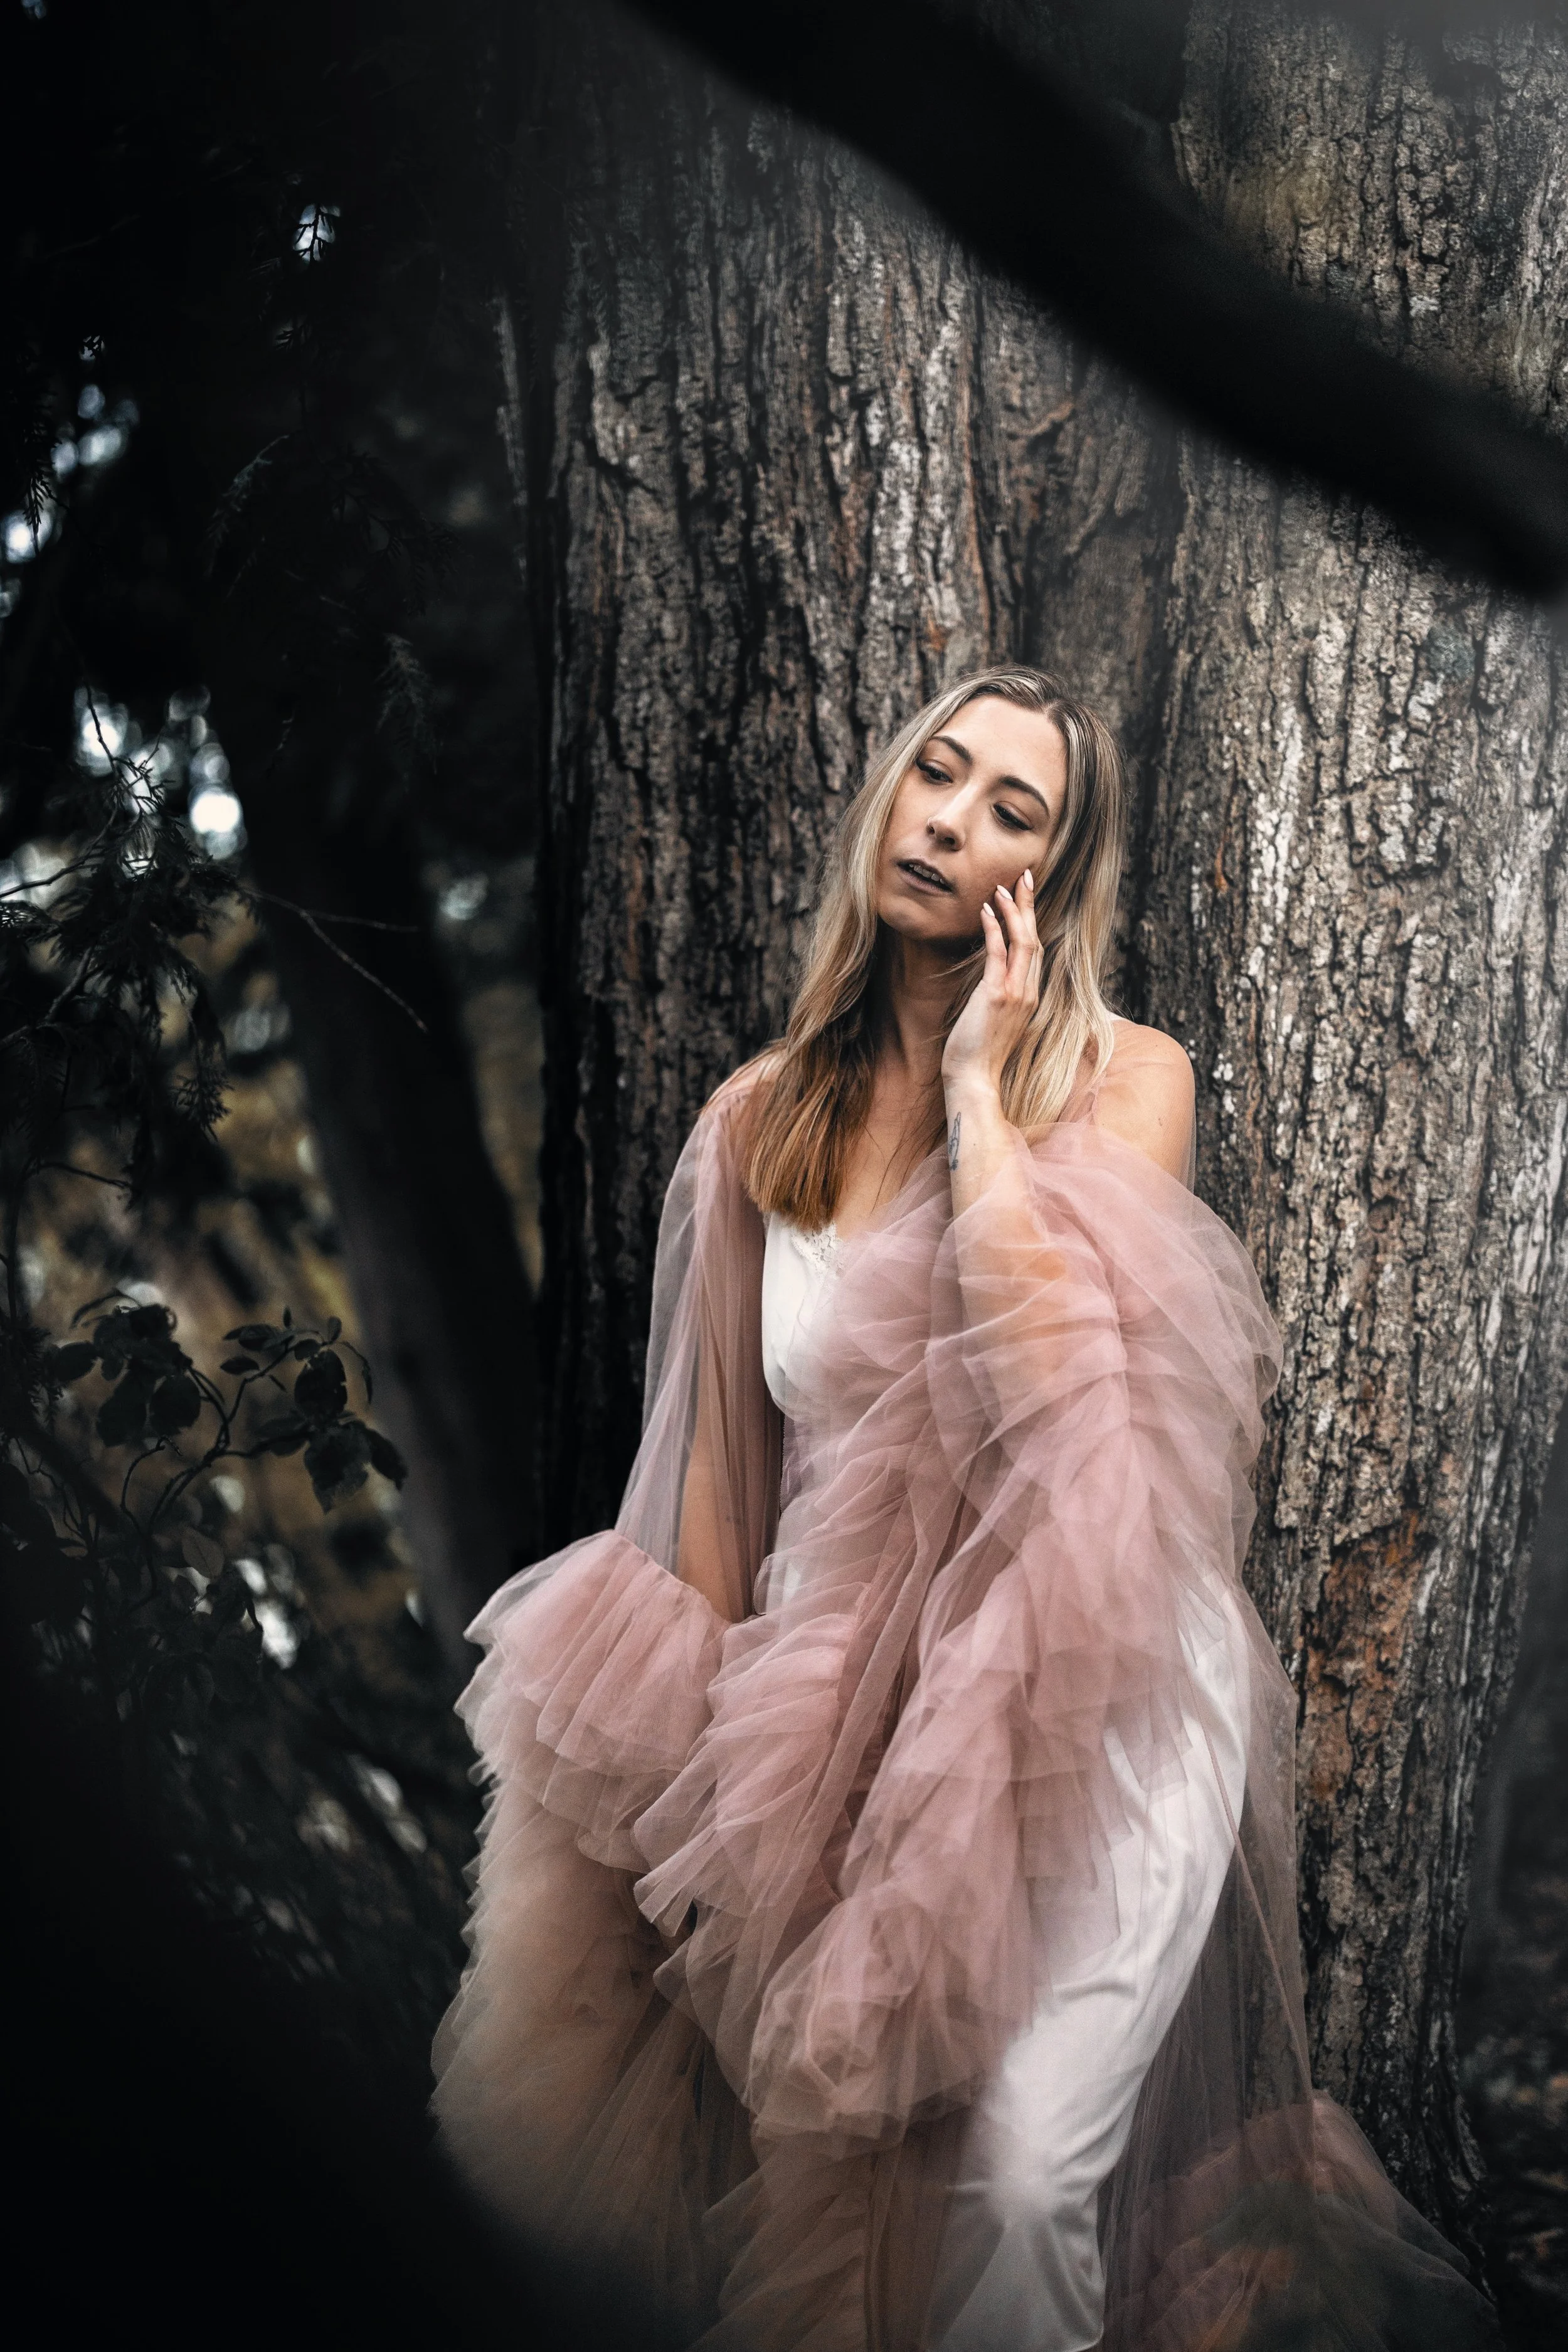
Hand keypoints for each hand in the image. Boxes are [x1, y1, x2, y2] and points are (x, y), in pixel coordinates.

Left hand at [941, 869, 1040, 1100]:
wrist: (974, 1080)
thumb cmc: (976, 1053)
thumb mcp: (991, 1019)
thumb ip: (995, 996)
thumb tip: (986, 979)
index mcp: (1029, 996)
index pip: (1034, 950)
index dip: (1030, 921)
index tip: (1024, 896)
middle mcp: (1029, 992)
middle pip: (1035, 938)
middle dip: (1029, 905)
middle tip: (1025, 876)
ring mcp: (1016, 994)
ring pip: (1023, 942)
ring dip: (1013, 911)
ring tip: (1003, 886)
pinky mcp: (997, 996)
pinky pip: (999, 954)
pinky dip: (994, 929)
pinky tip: (985, 910)